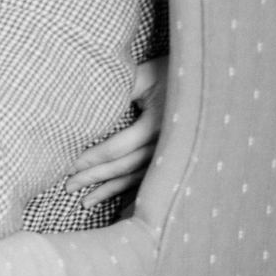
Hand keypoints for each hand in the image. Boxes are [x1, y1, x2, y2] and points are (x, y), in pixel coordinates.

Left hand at [69, 56, 165, 206]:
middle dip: (94, 178)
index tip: (66, 166)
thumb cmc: (171, 71)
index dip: (91, 159)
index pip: (117, 148)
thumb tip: (85, 109)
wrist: (208, 77)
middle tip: (67, 187)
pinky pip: (150, 178)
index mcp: (158, 123)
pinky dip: (130, 190)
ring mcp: (174, 153)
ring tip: (85, 203)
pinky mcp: (176, 156)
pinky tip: (116, 204)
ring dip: (110, 190)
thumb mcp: (144, 75)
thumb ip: (120, 91)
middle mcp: (167, 143)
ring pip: (137, 177)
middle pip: (125, 166)